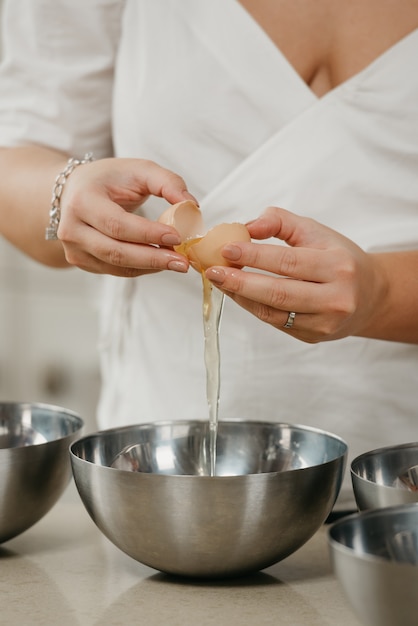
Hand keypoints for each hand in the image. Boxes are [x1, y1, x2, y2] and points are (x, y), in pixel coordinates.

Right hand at [58, 158, 194, 275]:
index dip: (148, 233)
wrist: (76, 190)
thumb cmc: (110, 179)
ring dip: (150, 266)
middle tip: (182, 262)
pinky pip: (116, 271)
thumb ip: (168, 182)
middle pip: (115, 252)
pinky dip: (141, 268)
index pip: (117, 224)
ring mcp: (74, 249)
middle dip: (153, 258)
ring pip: (116, 266)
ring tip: (176, 261)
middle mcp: (71, 228)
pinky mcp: (81, 262)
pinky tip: (159, 261)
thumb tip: (191, 206)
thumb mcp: (139, 170)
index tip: (177, 237)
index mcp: (82, 201)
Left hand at [205, 206, 387, 342]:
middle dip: (240, 282)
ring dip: (241, 296)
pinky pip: (276, 322)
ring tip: (220, 281)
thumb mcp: (316, 232)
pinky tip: (238, 294)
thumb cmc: (338, 258)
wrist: (370, 296)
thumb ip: (281, 222)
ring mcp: (326, 322)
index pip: (288, 262)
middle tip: (213, 271)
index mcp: (339, 266)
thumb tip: (248, 227)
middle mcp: (336, 298)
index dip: (254, 256)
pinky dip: (253, 307)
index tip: (226, 249)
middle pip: (279, 292)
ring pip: (274, 312)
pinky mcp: (315, 337)